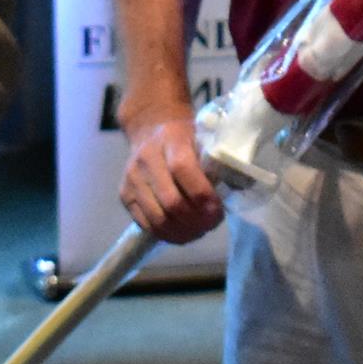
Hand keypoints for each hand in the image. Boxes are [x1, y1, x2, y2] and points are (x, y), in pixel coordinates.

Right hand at [119, 111, 223, 243]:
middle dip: (195, 220)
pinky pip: (146, 224)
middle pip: (170, 201)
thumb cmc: (184, 137)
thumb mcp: (202, 139)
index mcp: (170, 140)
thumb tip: (237, 188)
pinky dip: (167, 235)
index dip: (202, 195)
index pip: (182, 170)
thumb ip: (216, 162)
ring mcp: (132, 179)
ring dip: (183, 232)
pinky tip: (183, 232)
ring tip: (199, 231)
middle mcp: (146, 159)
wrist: (149, 128)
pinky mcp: (124, 195)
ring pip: (157, 218)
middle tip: (211, 224)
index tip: (218, 210)